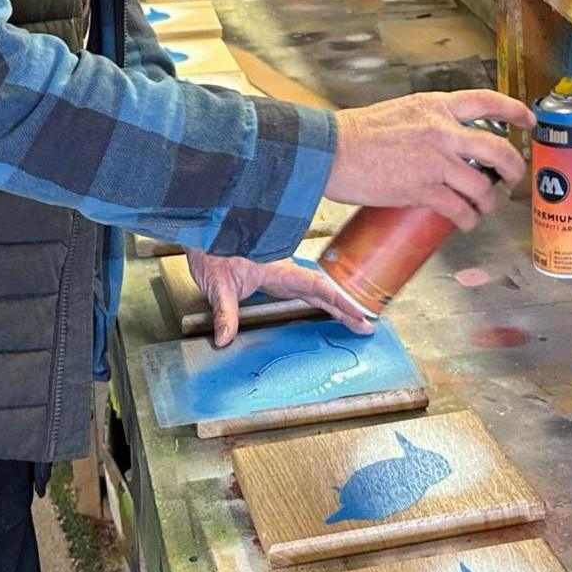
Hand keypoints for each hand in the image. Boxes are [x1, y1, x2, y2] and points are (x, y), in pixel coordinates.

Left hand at [187, 248, 372, 346]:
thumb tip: (225, 339)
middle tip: (367, 327)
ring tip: (356, 321)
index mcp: (279, 270)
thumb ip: (224, 313)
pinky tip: (329, 309)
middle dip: (347, 309)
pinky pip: (306, 289)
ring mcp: (282, 273)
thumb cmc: (212, 250)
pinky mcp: (275, 276)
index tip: (359, 315)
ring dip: (337, 305)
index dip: (341, 302)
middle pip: (324, 291)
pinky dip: (322, 300)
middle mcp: (285, 270)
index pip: (317, 288)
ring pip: (317, 290)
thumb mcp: (217, 285)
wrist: (204, 232)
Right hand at [323, 90, 536, 231]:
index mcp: (435, 106)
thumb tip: (444, 145)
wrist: (331, 151)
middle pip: (498, 150)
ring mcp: (436, 161)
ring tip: (483, 209)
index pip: (486, 101)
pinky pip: (460, 209)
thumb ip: (426, 124)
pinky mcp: (424, 189)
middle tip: (513, 179)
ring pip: (482, 186)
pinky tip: (465, 222)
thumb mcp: (400, 113)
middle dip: (514, 169)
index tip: (528, 120)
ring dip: (488, 203)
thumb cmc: (356, 134)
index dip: (514, 111)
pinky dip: (467, 219)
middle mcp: (442, 131)